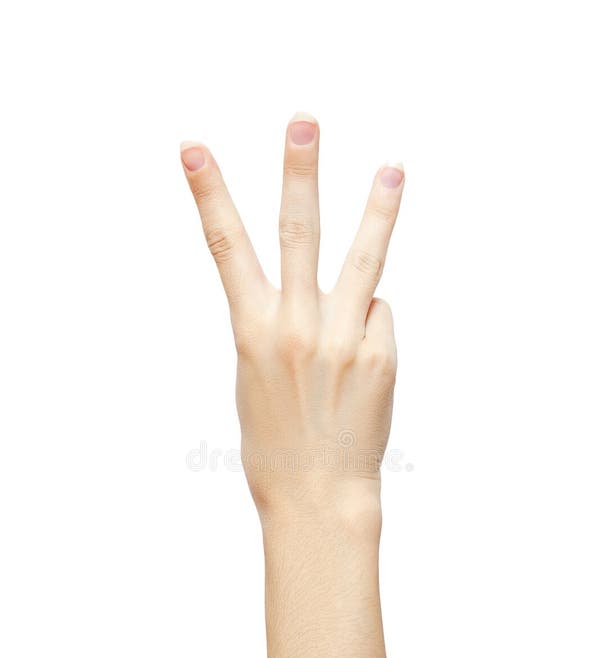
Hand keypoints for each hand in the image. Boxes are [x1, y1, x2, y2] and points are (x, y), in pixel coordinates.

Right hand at [181, 112, 403, 526]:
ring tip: (393, 169)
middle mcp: (296, 328)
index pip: (225, 249)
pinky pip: (378, 317)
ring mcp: (342, 340)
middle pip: (299, 234)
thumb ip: (282, 327)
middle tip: (303, 122)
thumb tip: (338, 290)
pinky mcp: (380, 356)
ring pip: (363, 260)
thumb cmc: (277, 442)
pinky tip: (361, 365)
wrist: (317, 497)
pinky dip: (370, 327)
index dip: (209, 195)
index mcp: (252, 332)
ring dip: (379, 210)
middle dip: (299, 173)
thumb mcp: (256, 379)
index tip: (196, 150)